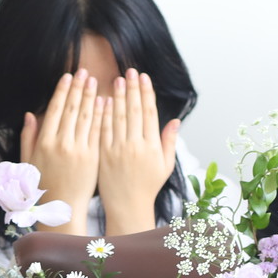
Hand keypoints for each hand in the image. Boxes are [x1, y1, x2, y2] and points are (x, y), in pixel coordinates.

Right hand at [18, 70, 100, 232]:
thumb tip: (29, 115)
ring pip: (86, 117)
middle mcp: (61, 144)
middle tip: (84, 71)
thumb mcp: (28, 161)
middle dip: (78, 88)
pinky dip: (102, 115)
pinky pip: (98, 131)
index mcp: (44, 142)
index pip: (55, 109)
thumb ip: (28, 137)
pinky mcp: (93, 158)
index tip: (68, 76)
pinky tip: (105, 102)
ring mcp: (79, 151)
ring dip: (91, 97)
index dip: (62, 91)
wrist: (62, 208)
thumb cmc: (43, 185)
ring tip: (95, 81)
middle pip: (72, 109)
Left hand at [96, 69, 180, 234]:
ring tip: (117, 80)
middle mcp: (135, 146)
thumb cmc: (147, 186)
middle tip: (130, 71)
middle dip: (132, 88)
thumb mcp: (165, 165)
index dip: (146, 93)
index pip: (148, 113)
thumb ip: (169, 142)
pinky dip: (102, 114)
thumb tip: (175, 120)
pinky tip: (102, 100)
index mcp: (152, 147)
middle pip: (133, 111)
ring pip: (117, 118)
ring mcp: (118, 150)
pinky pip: (102, 130)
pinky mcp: (103, 155)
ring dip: (116, 97)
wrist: (127, 206)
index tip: (144, 77)